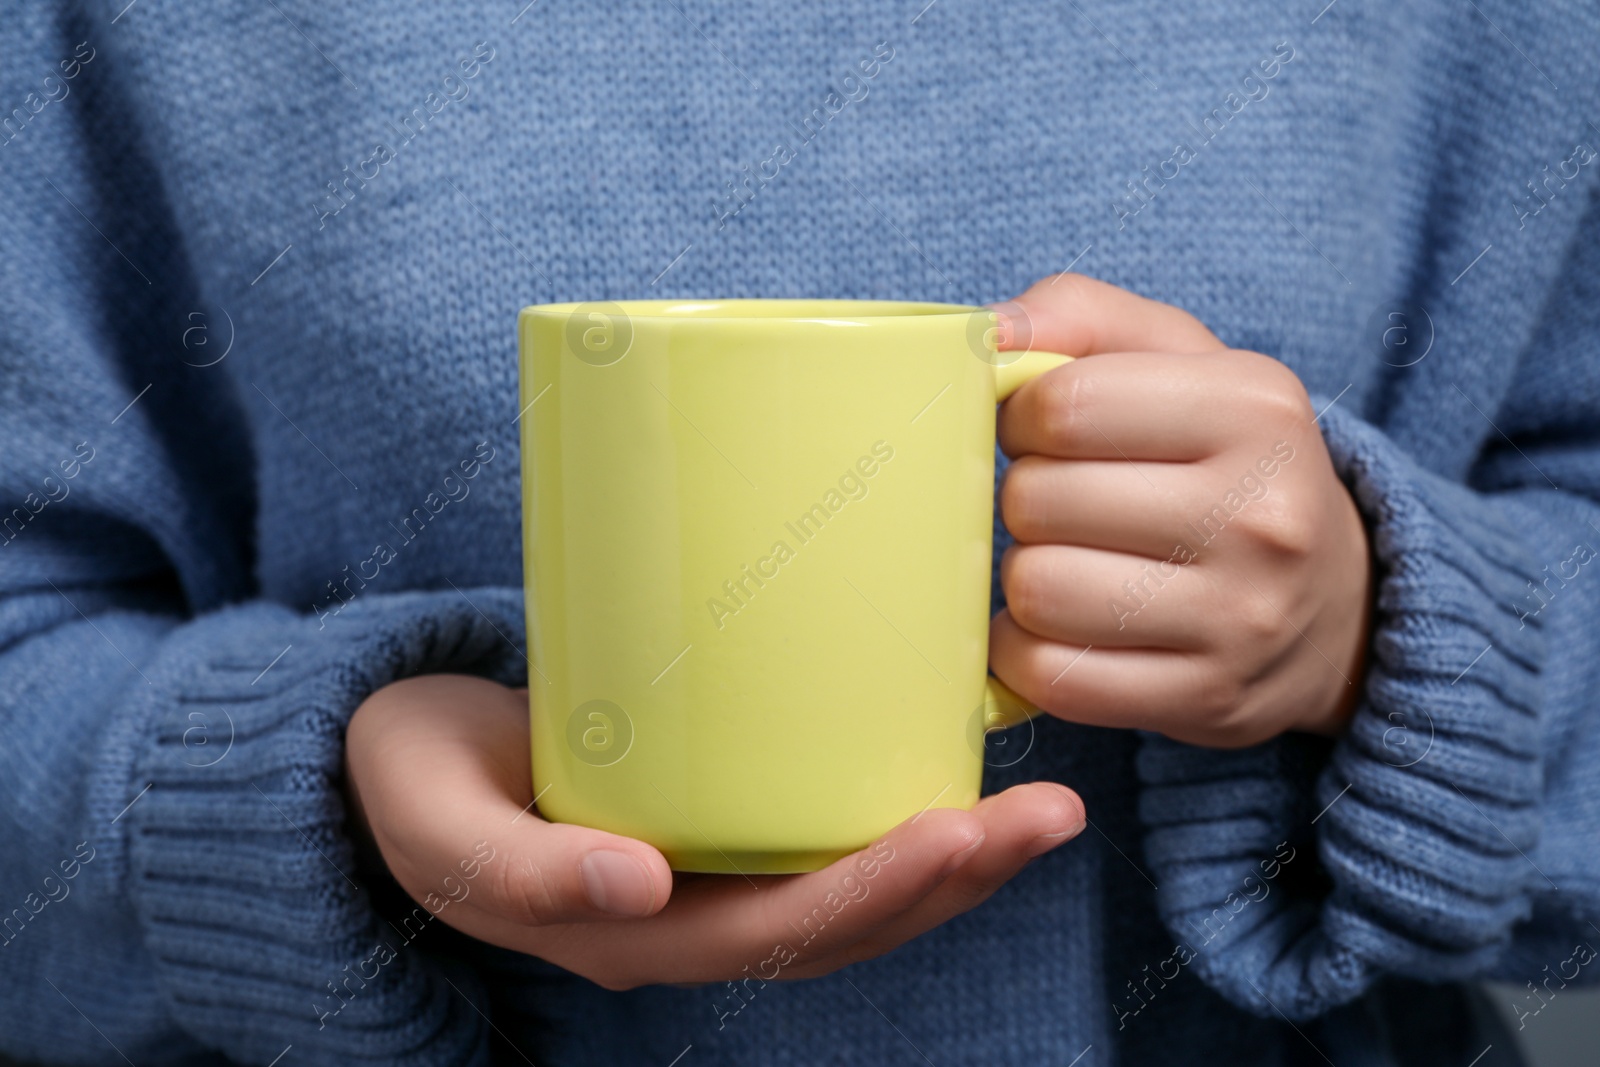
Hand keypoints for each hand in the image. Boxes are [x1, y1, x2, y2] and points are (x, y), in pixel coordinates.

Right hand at [343, 674, 1085, 989]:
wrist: (394, 760)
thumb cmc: (414, 784)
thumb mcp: (441, 828)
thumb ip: (523, 872)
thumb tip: (636, 889)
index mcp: (634, 935)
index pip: (781, 935)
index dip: (878, 893)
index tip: (962, 833)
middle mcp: (690, 920)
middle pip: (848, 921)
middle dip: (955, 876)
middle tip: (1051, 816)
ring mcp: (710, 876)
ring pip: (855, 890)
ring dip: (955, 856)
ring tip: (1045, 809)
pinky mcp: (718, 820)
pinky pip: (826, 835)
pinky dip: (901, 814)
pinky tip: (961, 772)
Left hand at [989, 274, 1371, 747]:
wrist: (1337, 606)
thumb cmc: (1226, 465)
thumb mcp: (1182, 362)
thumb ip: (1083, 317)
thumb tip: (989, 333)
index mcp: (1257, 408)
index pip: (1063, 405)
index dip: (1022, 418)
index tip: (1045, 433)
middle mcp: (1263, 514)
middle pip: (1039, 500)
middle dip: (1026, 499)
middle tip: (1062, 505)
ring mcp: (1240, 618)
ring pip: (1036, 591)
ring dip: (1025, 578)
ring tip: (1067, 564)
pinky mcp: (1206, 698)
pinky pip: (1051, 676)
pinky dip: (1027, 652)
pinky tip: (1060, 629)